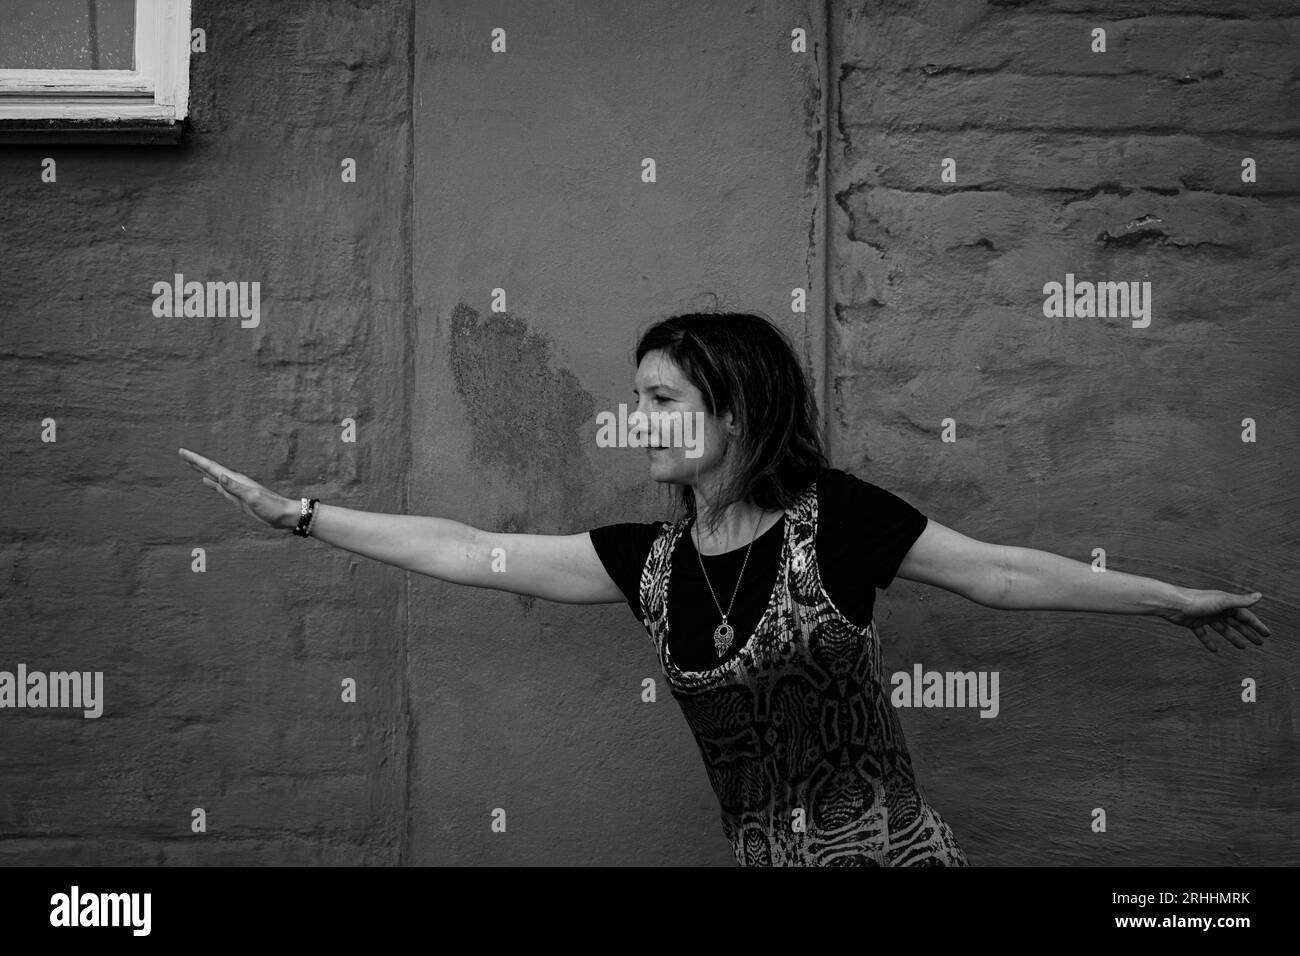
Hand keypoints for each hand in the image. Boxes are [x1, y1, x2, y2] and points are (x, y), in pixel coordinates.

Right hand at [178, 447, 295, 530]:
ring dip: (201, 470)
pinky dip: (210, 483)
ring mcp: (235, 489)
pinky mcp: (237, 497)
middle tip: (182, 453)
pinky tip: (205, 480)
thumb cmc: (270, 507)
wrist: (283, 515)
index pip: (212, 467)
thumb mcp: (252, 498)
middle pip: (210, 468)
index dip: (196, 459)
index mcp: (235, 480)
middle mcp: (234, 482)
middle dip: (196, 461)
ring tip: (190, 464)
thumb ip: (236, 487)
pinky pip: (219, 487)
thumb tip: (220, 476)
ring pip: (213, 476)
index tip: (182, 451)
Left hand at [1160, 588, 1270, 652]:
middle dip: (1248, 632)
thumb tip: (1260, 596)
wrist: (1173, 603)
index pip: (1245, 616)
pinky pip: (1204, 634)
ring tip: (1242, 647)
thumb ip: (1241, 601)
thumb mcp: (1222, 602)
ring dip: (1232, 637)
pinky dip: (1209, 642)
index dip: (1256, 625)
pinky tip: (1215, 650)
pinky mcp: (1194, 623)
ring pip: (1222, 629)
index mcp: (1226, 604)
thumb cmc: (1198, 600)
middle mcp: (1217, 609)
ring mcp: (1206, 616)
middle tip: (1259, 643)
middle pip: (1236, 623)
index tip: (1267, 634)